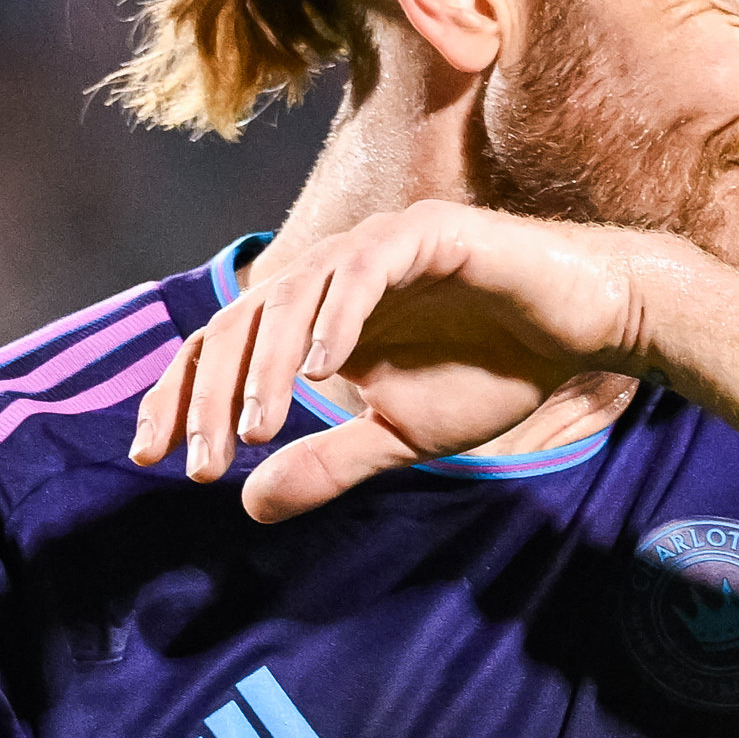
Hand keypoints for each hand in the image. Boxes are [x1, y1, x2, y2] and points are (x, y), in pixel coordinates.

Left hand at [127, 204, 667, 520]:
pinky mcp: (425, 234)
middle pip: (239, 320)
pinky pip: (365, 269)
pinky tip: (325, 373)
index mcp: (313, 318)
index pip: (222, 346)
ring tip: (262, 428)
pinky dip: (340, 317)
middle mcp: (329, 276)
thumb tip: (250, 504)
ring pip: (293, 294)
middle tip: (204, 462)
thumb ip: (329, 461)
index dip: (181, 397)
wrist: (585, 332)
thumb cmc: (496, 372)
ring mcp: (373, 248)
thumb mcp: (400, 437)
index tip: (154, 459)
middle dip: (212, 394)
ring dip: (269, 365)